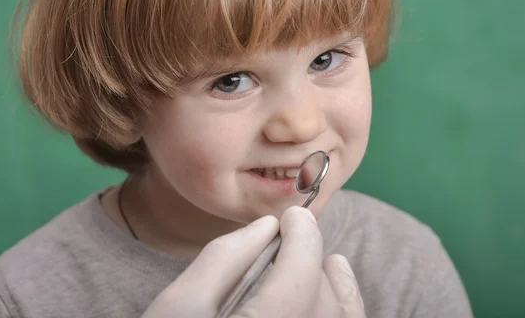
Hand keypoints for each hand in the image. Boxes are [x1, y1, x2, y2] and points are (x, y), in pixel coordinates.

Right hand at [141, 206, 365, 317]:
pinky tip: (334, 301)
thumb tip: (267, 226)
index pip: (303, 267)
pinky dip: (345, 314)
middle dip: (309, 260)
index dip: (302, 232)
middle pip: (322, 296)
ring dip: (337, 290)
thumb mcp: (179, 306)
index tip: (292, 216)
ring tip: (329, 265)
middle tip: (288, 243)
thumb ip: (225, 258)